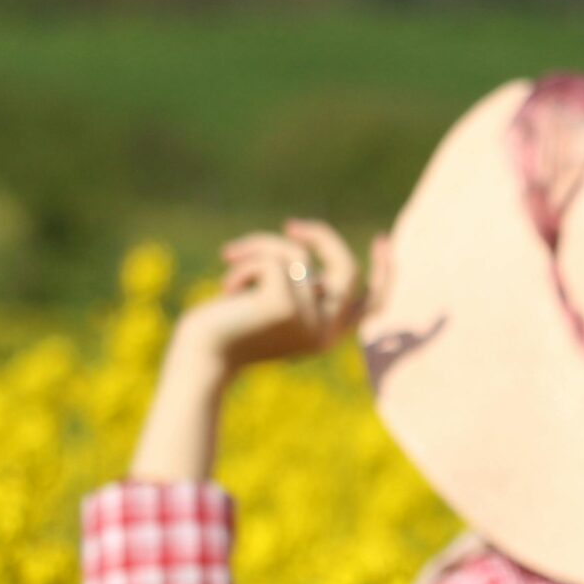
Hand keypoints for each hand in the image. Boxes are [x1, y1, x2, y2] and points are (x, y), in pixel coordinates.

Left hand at [174, 219, 372, 373]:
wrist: (199, 356)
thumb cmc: (228, 327)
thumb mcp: (269, 300)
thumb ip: (296, 283)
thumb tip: (304, 246)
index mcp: (327, 334)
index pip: (372, 304)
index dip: (385, 270)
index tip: (381, 240)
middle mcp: (326, 332)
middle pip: (347, 269)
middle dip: (323, 237)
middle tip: (291, 226)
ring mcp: (308, 321)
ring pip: (297, 256)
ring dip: (260, 249)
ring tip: (231, 262)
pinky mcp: (284, 309)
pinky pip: (274, 261)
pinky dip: (246, 263)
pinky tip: (226, 287)